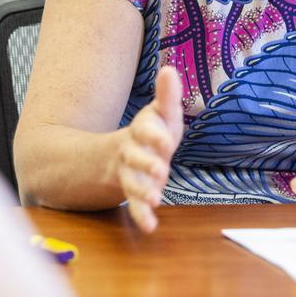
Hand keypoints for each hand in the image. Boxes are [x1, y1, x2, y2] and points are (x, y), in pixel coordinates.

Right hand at [117, 65, 183, 232]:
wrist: (125, 153)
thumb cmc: (154, 130)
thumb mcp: (161, 112)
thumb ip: (167, 95)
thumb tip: (170, 69)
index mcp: (142, 129)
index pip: (145, 129)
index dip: (154, 135)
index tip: (168, 141)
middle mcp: (133, 151)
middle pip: (136, 157)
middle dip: (148, 163)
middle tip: (161, 170)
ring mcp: (132, 174)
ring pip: (133, 182)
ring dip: (142, 191)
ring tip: (155, 200)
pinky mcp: (135, 192)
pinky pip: (135, 205)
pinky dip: (142, 216)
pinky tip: (150, 227)